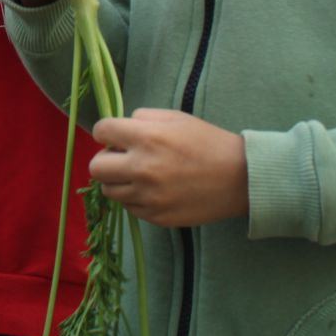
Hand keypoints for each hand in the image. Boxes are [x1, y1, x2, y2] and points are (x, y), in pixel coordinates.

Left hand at [90, 108, 248, 227]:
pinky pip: (129, 208)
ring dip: (118, 181)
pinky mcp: (156, 217)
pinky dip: (135, 199)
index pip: (101, 131)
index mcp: (146, 138)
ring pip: (109, 190)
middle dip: (105, 160)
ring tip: (140, 175)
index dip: (106, 131)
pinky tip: (154, 190)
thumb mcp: (175, 118)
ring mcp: (148, 197)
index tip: (115, 136)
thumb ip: (142, 118)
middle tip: (122, 158)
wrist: (240, 179)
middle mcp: (142, 169)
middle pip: (95, 167)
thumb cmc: (208, 143)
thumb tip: (119, 128)